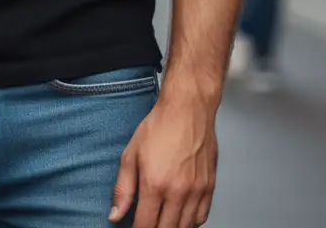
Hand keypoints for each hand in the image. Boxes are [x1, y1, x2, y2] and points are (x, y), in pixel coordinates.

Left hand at [109, 93, 217, 226]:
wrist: (188, 110)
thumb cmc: (159, 127)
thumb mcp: (131, 154)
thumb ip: (123, 188)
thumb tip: (115, 214)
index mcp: (155, 185)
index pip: (146, 225)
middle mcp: (178, 193)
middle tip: (147, 223)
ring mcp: (196, 192)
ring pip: (185, 227)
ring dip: (172, 227)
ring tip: (161, 220)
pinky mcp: (210, 188)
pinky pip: (201, 217)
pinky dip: (190, 222)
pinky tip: (180, 216)